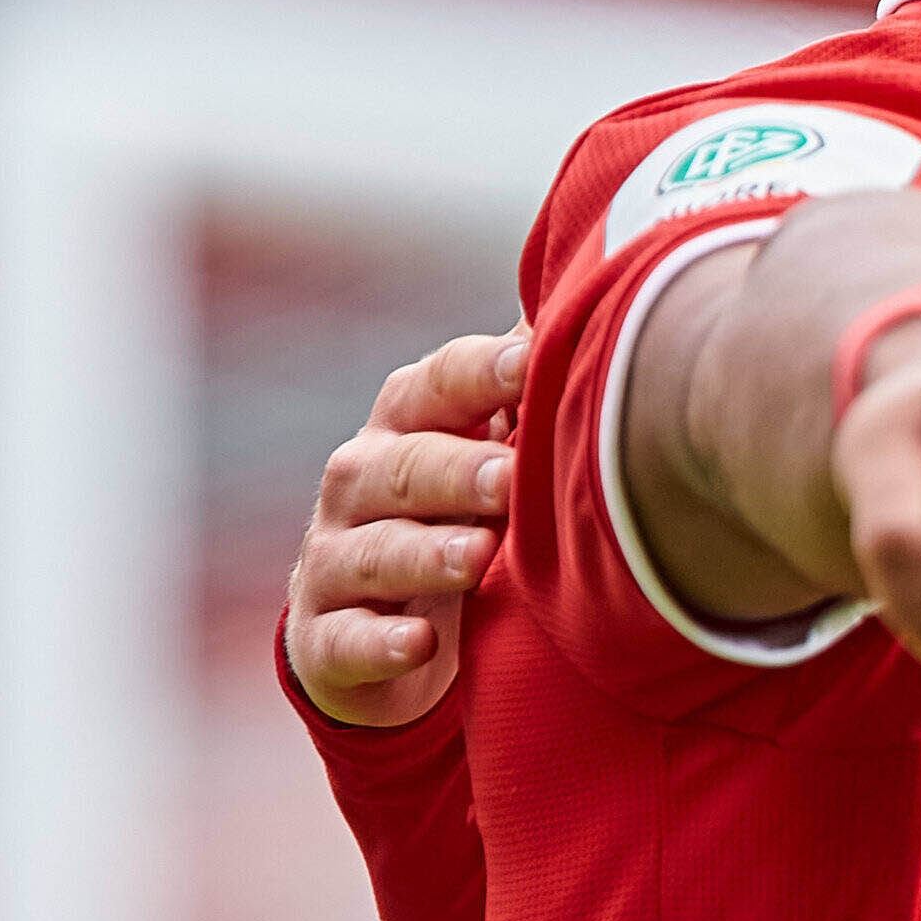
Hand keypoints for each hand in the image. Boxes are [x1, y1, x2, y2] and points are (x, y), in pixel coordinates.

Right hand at [285, 329, 526, 727]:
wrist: (394, 631)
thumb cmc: (466, 510)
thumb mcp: (496, 443)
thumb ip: (530, 375)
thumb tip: (596, 275)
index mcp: (409, 422)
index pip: (439, 383)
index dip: (482, 372)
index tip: (529, 364)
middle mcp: (361, 481)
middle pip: (404, 466)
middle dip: (455, 470)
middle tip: (510, 478)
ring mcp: (336, 562)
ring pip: (374, 551)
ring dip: (425, 554)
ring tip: (478, 557)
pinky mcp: (325, 640)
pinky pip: (344, 641)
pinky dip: (379, 644)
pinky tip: (418, 644)